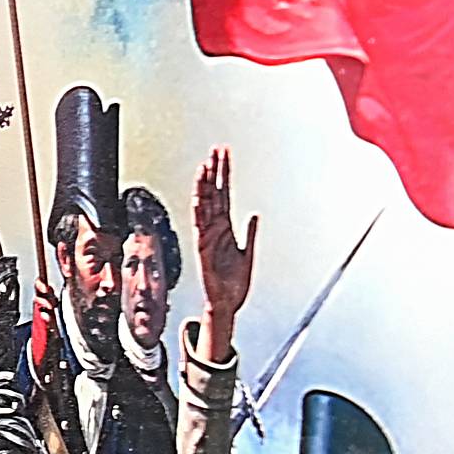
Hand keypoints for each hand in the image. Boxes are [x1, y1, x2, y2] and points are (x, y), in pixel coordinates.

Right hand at [191, 147, 256, 335]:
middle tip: (215, 150)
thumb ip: (250, 234)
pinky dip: (199, 212)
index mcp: (226, 228)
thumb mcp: (248, 254)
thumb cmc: (235, 282)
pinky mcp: (204, 249)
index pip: (224, 194)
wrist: (228, 303)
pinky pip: (200, 227)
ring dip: (204, 187)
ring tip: (205, 167)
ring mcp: (208, 237)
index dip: (224, 174)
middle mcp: (215, 229)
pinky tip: (199, 197)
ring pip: (205, 206)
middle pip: (213, 194)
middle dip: (214, 172)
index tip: (223, 155)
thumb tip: (254, 215)